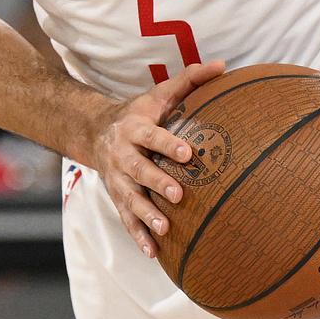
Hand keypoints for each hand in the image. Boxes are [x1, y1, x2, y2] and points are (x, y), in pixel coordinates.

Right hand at [89, 61, 226, 258]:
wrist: (96, 132)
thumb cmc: (139, 113)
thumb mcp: (158, 94)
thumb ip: (188, 80)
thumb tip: (224, 65)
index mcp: (133, 128)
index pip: (151, 136)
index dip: (168, 144)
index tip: (189, 153)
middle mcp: (122, 155)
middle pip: (138, 170)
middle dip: (157, 182)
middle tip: (178, 194)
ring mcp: (118, 179)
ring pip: (130, 198)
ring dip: (145, 214)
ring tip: (165, 228)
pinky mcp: (117, 197)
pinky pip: (126, 219)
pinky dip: (138, 236)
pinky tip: (153, 252)